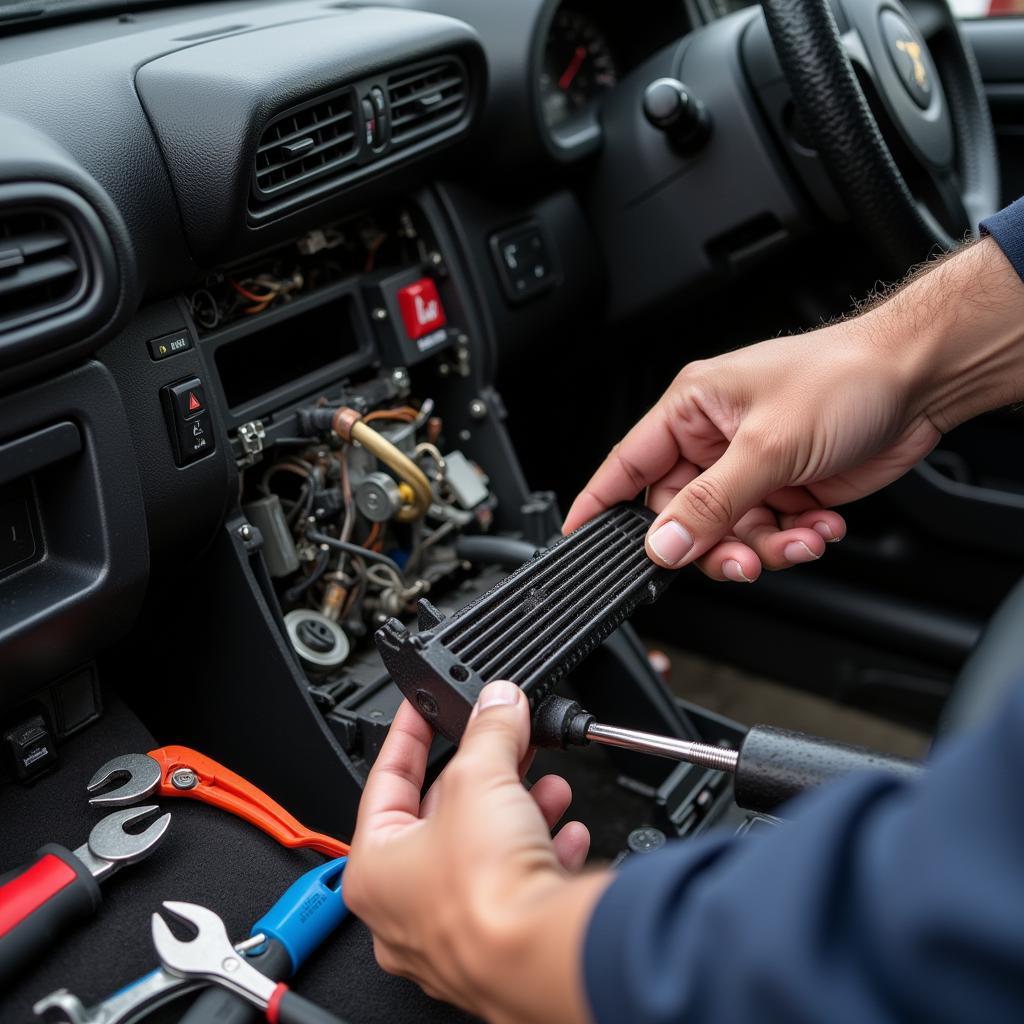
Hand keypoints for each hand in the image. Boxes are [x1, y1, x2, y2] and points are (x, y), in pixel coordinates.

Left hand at [345, 682, 608, 1023]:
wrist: (542, 960)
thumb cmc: (484, 893)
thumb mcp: (480, 777)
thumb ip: (489, 730)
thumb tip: (498, 702)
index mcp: (376, 870)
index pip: (386, 781)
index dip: (409, 735)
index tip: (423, 708)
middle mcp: (406, 911)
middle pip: (442, 817)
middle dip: (483, 772)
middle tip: (501, 737)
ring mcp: (455, 935)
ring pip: (484, 853)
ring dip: (519, 810)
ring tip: (548, 785)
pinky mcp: (502, 949)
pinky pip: (519, 889)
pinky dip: (542, 853)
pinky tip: (566, 833)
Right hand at [564, 314, 939, 581]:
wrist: (919, 380)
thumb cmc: (843, 377)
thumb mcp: (767, 445)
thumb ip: (711, 502)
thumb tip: (662, 542)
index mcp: (691, 410)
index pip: (626, 464)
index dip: (599, 503)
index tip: (578, 539)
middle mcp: (714, 440)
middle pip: (682, 515)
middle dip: (713, 543)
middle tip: (743, 557)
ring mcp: (750, 466)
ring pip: (727, 532)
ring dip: (764, 545)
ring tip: (799, 538)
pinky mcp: (785, 487)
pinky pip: (767, 533)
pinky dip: (793, 540)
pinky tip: (821, 525)